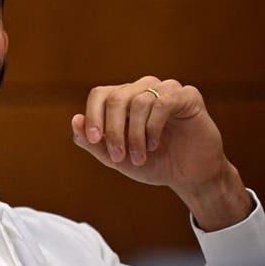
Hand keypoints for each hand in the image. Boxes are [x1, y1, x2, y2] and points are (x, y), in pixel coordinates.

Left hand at [72, 76, 252, 230]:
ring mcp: (166, 89)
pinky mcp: (188, 96)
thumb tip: (75, 120)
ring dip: (135, 135)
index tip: (95, 140)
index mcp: (123, 98)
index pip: (99, 94)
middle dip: (114, 131)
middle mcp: (143, 88)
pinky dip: (154, 126)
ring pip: (139, 101)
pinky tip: (154, 144)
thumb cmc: (151, 163)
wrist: (189, 177)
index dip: (93, 115)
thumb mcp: (116, 158)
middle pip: (116, 97)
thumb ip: (92, 142)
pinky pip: (163, 102)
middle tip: (118, 157)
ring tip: (140, 157)